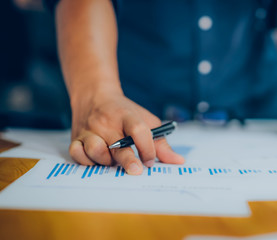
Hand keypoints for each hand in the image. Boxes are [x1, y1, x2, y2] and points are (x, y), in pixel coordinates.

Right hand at [69, 91, 184, 174]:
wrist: (94, 96)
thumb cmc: (124, 113)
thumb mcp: (145, 120)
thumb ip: (161, 143)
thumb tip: (178, 161)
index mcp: (126, 116)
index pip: (138, 130)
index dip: (147, 147)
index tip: (151, 160)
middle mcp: (107, 122)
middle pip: (118, 144)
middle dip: (128, 160)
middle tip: (136, 171)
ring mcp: (90, 130)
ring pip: (95, 150)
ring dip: (106, 161)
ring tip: (113, 162)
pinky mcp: (76, 138)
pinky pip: (77, 154)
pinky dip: (86, 161)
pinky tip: (96, 161)